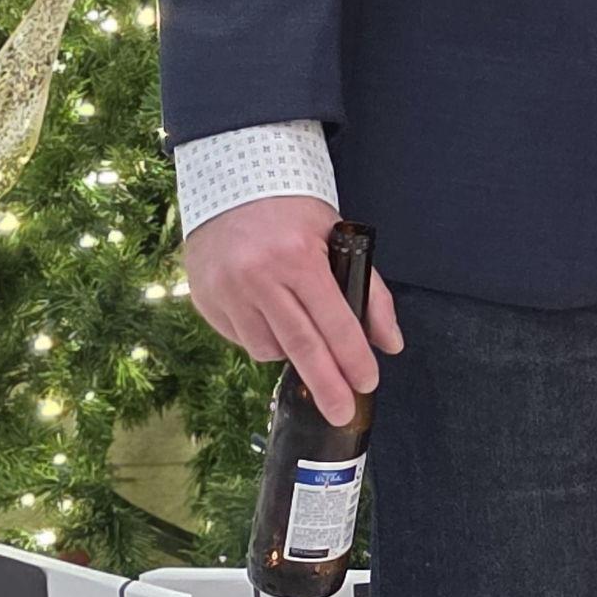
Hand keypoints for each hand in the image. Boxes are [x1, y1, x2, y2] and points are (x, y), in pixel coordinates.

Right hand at [183, 195, 404, 425]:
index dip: (352, 357)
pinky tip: (270, 316)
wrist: (231, 182)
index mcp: (298, 258)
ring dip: (291, 352)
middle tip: (341, 414)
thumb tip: (390, 343)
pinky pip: (242, 338)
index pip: (334, 320)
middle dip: (327, 385)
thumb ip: (368, 289)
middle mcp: (260, 278)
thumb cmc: (293, 210)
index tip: (367, 383)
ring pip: (268, 348)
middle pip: (301, 347)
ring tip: (301, 329)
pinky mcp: (206, 301)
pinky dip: (262, 337)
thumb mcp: (336, 236)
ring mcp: (228, 292)